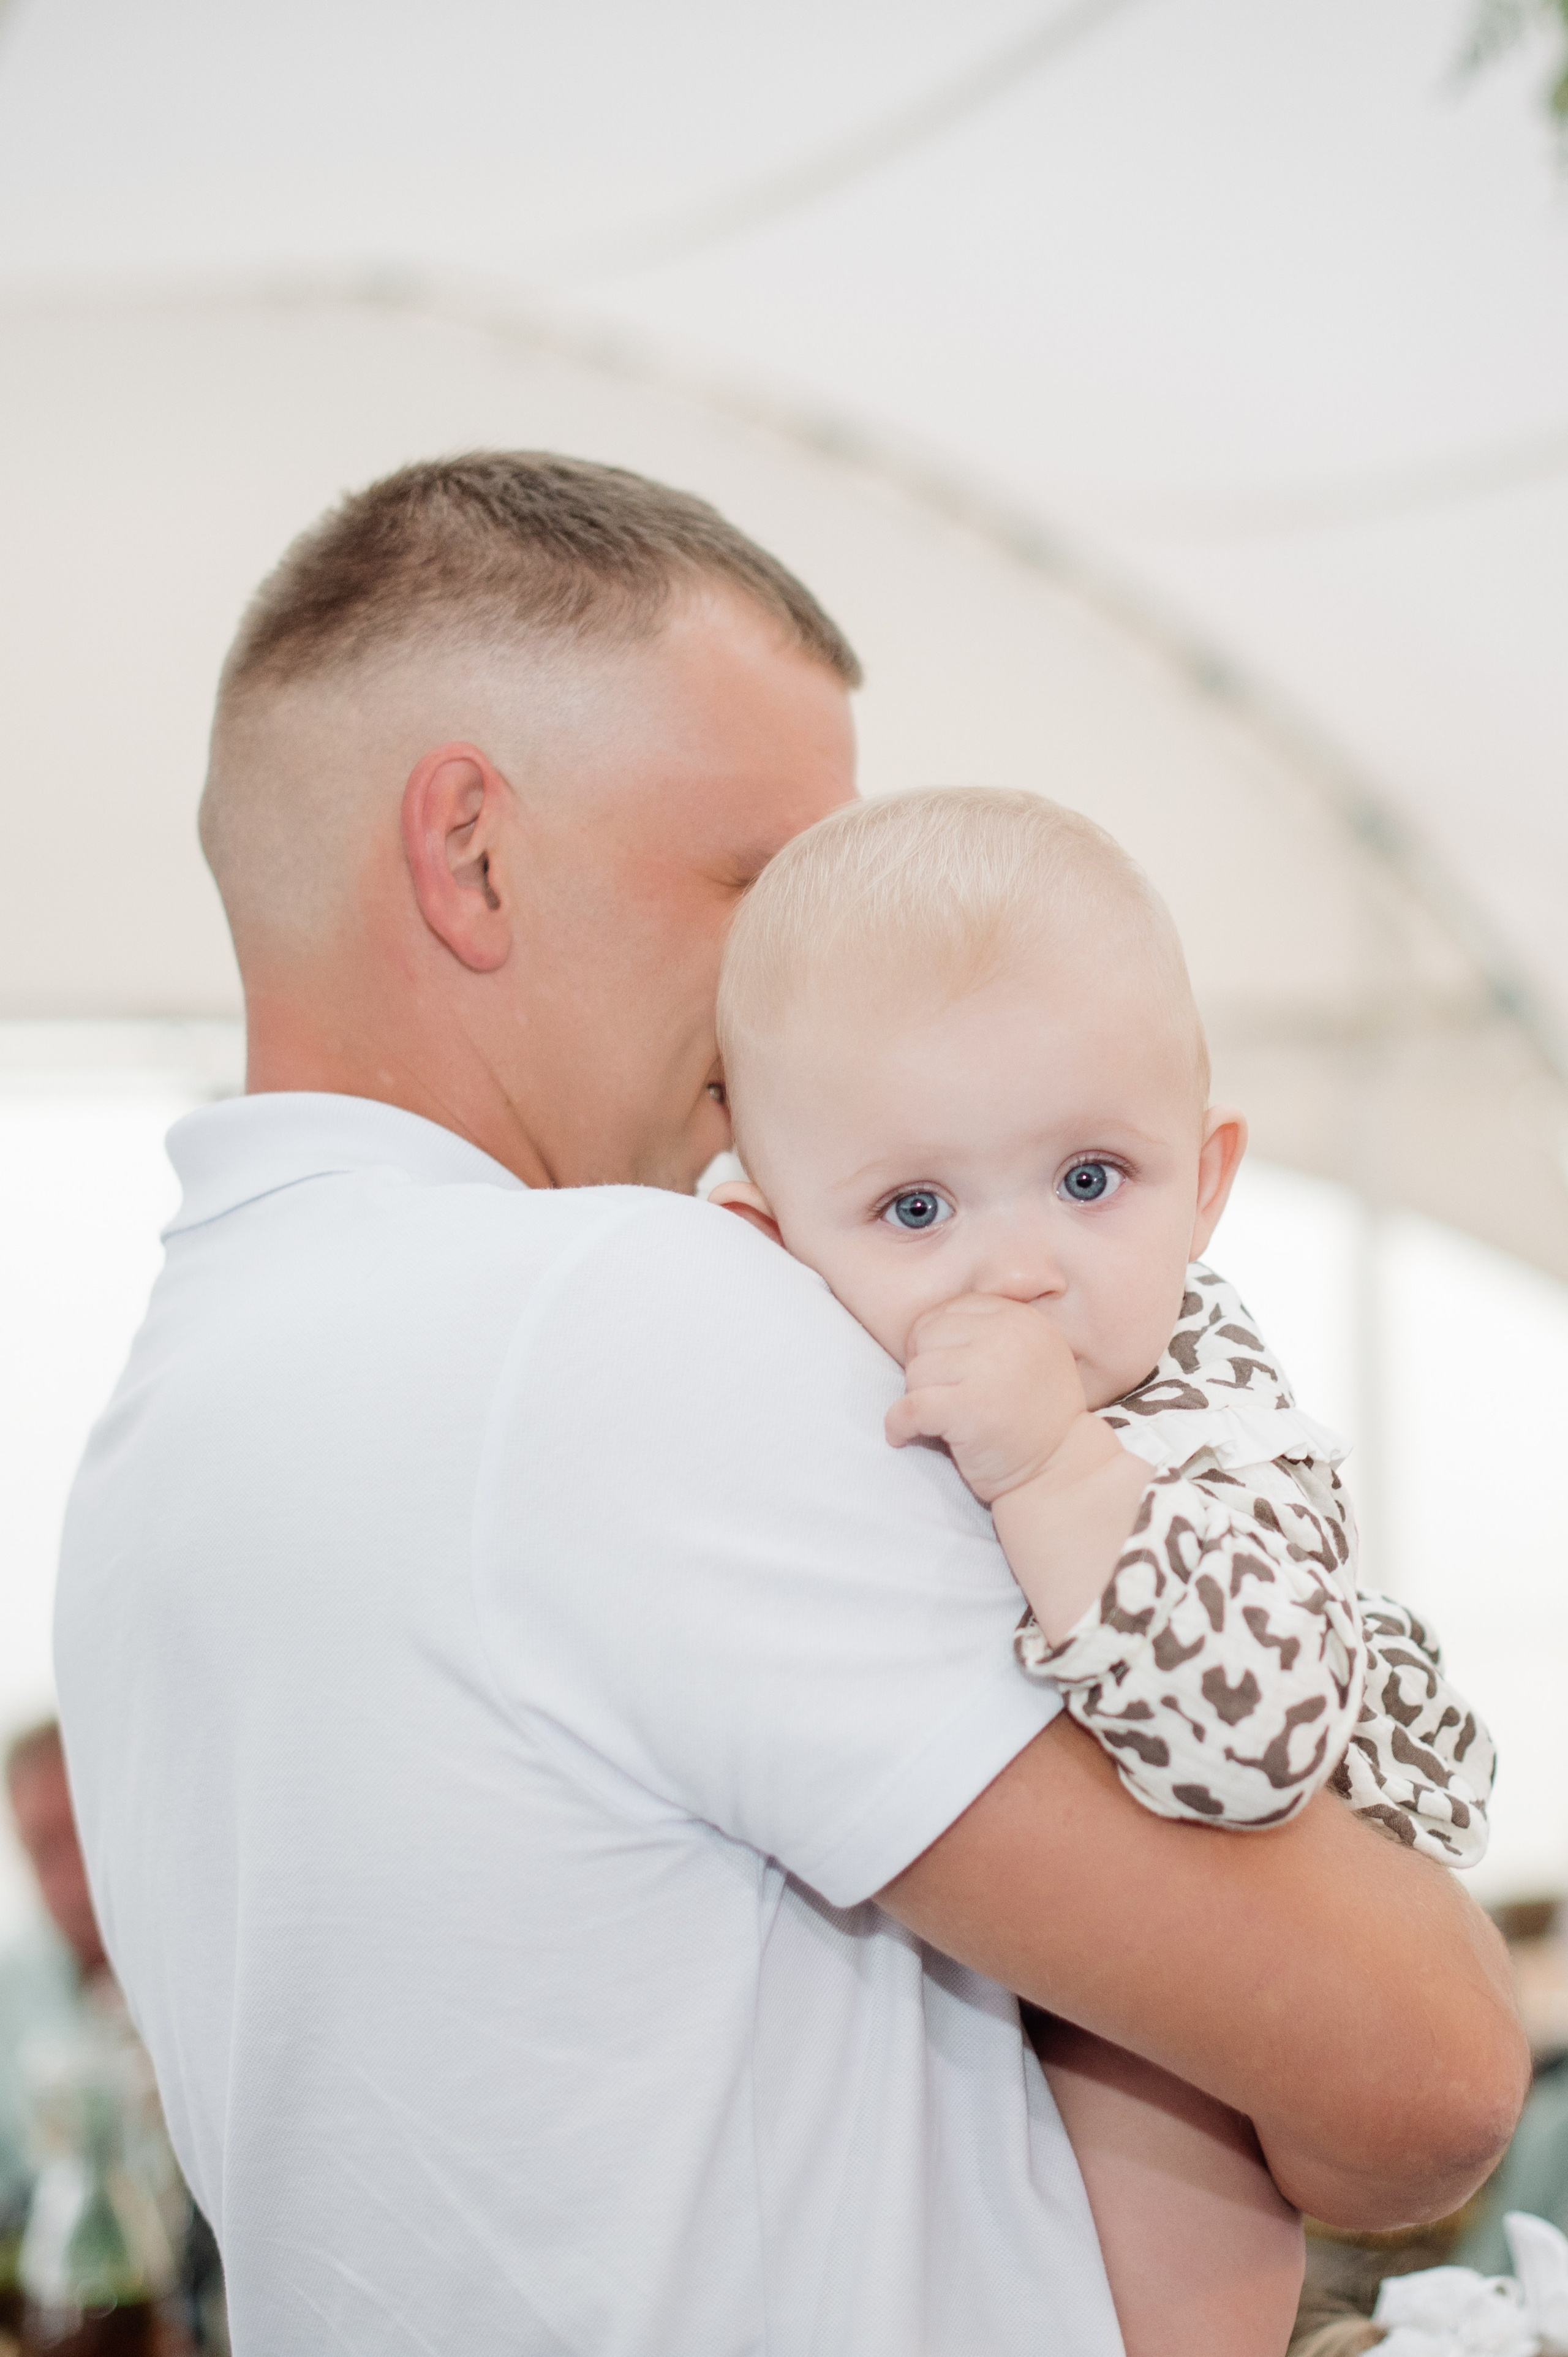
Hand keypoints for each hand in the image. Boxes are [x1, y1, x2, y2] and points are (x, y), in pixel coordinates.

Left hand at [885, 1293, 1089, 1505]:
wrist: (1059, 1472)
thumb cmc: (1034, 1418)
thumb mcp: (1030, 1355)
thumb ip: (993, 1330)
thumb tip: (923, 1326)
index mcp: (1021, 1319)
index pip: (951, 1310)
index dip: (935, 1341)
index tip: (941, 1372)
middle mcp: (1008, 1335)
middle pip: (927, 1336)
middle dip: (926, 1369)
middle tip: (942, 1398)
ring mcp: (988, 1370)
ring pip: (916, 1371)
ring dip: (918, 1398)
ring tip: (940, 1419)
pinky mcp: (968, 1409)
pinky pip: (910, 1407)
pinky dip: (898, 1425)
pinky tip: (903, 1436)